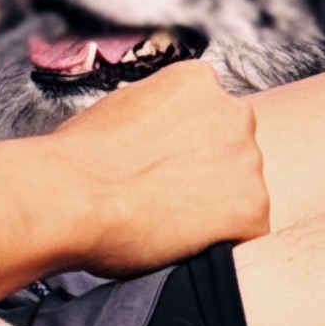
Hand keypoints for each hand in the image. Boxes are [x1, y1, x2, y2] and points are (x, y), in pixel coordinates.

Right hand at [35, 61, 271, 276]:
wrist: (73, 197)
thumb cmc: (79, 158)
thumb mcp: (121, 107)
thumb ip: (157, 115)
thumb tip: (159, 135)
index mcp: (200, 82)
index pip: (212, 115)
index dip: (188, 147)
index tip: (165, 167)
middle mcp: (235, 113)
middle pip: (234, 150)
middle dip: (209, 174)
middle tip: (167, 197)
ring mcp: (248, 162)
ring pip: (243, 192)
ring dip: (217, 209)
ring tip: (169, 222)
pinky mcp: (251, 211)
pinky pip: (248, 233)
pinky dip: (223, 243)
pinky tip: (185, 243)